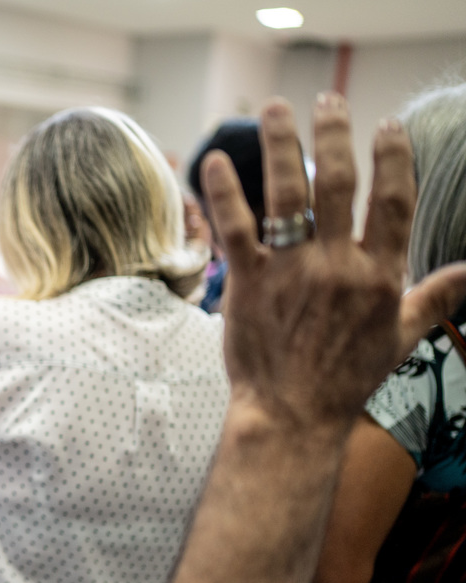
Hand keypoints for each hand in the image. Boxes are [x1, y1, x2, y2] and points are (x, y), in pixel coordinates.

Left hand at [204, 94, 465, 433]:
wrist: (293, 415)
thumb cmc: (345, 381)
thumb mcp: (401, 339)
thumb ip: (434, 297)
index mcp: (379, 275)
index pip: (394, 201)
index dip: (393, 158)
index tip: (387, 126)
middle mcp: (338, 265)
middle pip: (339, 183)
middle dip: (335, 134)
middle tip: (329, 100)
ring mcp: (291, 271)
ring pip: (287, 193)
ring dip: (281, 144)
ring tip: (275, 107)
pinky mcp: (249, 282)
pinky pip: (236, 227)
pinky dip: (225, 192)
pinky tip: (215, 160)